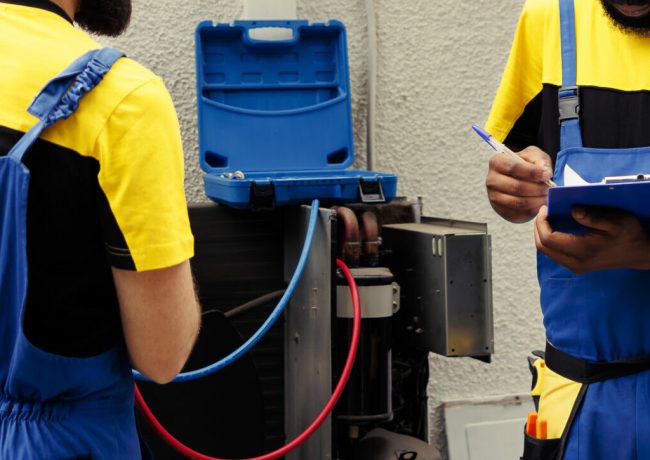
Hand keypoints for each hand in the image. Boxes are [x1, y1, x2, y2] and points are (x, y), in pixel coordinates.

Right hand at [486, 146, 553, 222]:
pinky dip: (533, 210)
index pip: (513, 167)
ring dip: (536, 200)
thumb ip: (541, 160)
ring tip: (547, 196)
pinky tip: (541, 204)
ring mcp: (494, 197)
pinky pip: (519, 213)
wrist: (519, 179)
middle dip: (537, 188)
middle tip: (549, 188)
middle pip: (516, 187)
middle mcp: (491, 180)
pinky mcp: (501, 210)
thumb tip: (546, 173)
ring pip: (518, 202)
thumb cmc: (526, 165)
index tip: (546, 175)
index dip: (532, 172)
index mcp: (496, 162)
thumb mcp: (534, 156)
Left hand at [534, 205, 649, 273]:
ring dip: (542, 233)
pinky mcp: (576, 266)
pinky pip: (553, 253)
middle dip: (538, 227)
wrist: (639, 253)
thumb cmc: (629, 235)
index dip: (541, 222)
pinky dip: (549, 240)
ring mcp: (574, 266)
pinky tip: (554, 227)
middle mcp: (575, 263)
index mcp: (582, 251)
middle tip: (543, 211)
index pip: (548, 239)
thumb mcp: (616, 222)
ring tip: (547, 217)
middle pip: (542, 247)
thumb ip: (593, 217)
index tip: (544, 208)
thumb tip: (573, 210)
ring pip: (546, 251)